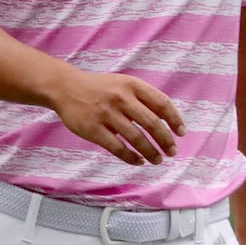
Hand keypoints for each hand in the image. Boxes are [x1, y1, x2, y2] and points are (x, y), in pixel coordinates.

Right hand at [48, 69, 186, 164]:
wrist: (64, 87)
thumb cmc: (98, 88)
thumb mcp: (122, 84)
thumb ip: (143, 98)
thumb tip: (167, 122)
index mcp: (131, 85)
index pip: (162, 103)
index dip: (175, 120)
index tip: (181, 133)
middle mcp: (120, 98)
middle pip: (152, 123)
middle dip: (166, 141)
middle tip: (171, 152)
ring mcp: (106, 114)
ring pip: (137, 138)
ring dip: (151, 152)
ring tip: (157, 160)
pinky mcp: (93, 129)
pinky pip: (118, 148)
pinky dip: (131, 157)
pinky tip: (138, 161)